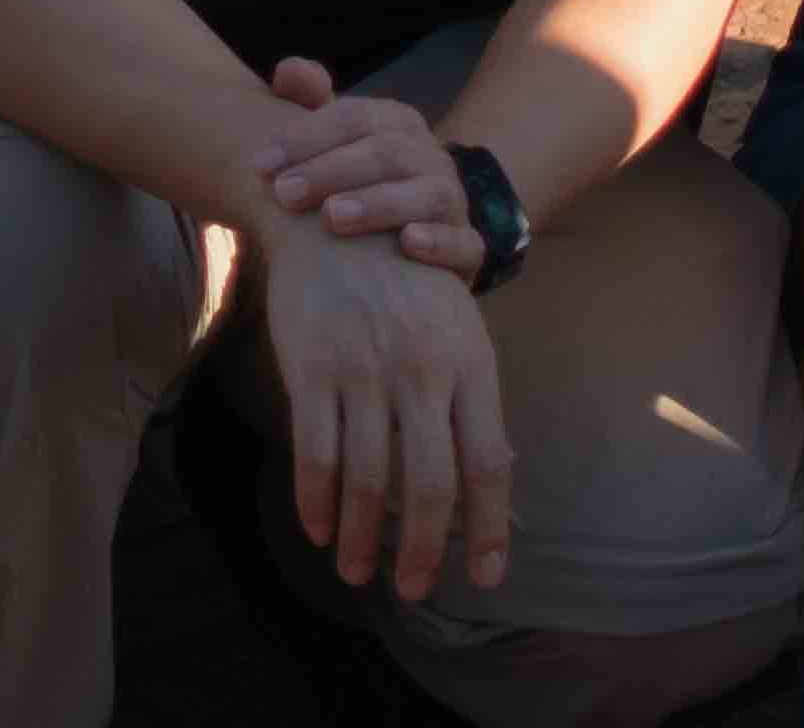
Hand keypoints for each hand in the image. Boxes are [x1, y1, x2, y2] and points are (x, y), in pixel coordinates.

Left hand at [248, 63, 484, 275]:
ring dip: (379, 203)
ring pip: (428, 194)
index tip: (260, 164)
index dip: (307, 136)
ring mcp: (453, 203)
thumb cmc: (355, 188)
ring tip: (333, 217)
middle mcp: (431, 158)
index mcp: (398, 125)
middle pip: (387, 153)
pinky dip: (440, 241)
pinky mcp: (468, 250)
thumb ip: (311, 103)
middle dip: (332, 170)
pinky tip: (408, 243)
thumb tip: (288, 70)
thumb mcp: (334, 144)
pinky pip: (465, 244)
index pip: (355, 118)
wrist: (408, 240)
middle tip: (284, 194)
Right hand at [248, 195, 515, 606]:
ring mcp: (366, 369)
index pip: (489, 463)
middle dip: (423, 551)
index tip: (487, 577)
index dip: (489, 528)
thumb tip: (490, 479)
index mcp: (469, 363)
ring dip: (361, 538)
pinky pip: (316, 454)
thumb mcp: (455, 329)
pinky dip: (316, 503)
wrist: (333, 213)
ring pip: (367, 481)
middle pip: (429, 485)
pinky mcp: (313, 368)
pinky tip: (317, 529)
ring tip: (358, 572)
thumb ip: (468, 401)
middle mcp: (423, 370)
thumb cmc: (405, 281)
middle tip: (414, 590)